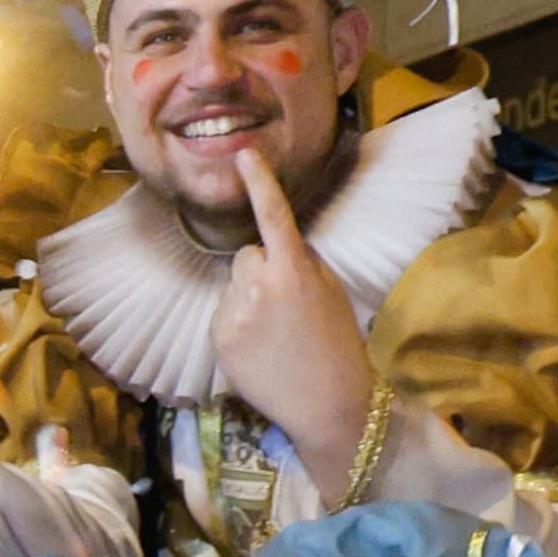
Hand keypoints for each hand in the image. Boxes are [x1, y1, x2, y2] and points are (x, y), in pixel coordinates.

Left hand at [211, 152, 375, 493]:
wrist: (329, 402)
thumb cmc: (338, 344)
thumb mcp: (331, 292)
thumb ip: (303, 262)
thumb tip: (278, 246)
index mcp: (294, 270)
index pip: (273, 216)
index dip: (260, 182)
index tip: (243, 154)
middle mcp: (259, 286)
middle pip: (247, 256)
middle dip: (262, 271)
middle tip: (286, 307)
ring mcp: (234, 313)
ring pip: (234, 286)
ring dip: (248, 298)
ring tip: (275, 333)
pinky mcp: (218, 338)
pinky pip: (223, 315)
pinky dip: (237, 325)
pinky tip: (260, 348)